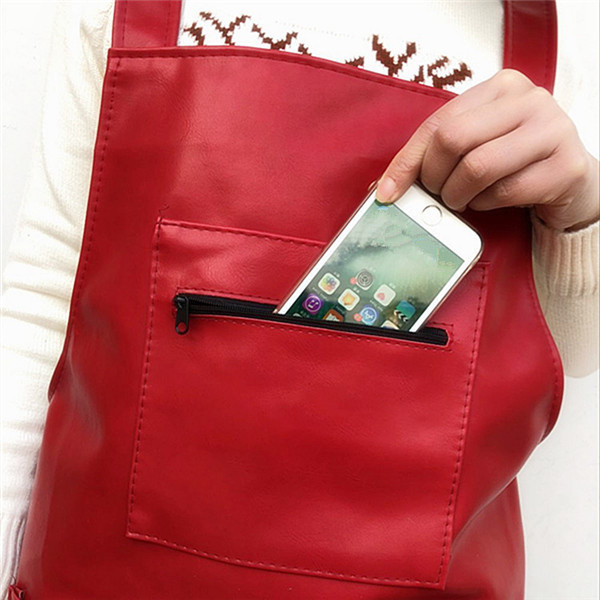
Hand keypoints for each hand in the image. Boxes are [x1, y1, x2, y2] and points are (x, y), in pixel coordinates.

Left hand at [375, 69, 598, 230]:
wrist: (569, 179)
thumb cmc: (514, 161)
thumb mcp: (476, 144)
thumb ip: (438, 153)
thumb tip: (388, 186)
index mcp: (501, 87)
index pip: (437, 123)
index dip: (407, 161)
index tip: (388, 191)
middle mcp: (530, 100)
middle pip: (453, 140)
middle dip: (435, 178)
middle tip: (438, 194)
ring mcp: (553, 130)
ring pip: (478, 168)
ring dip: (459, 195)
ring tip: (463, 199)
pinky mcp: (567, 166)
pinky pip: (505, 193)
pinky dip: (486, 205)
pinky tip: (490, 202)